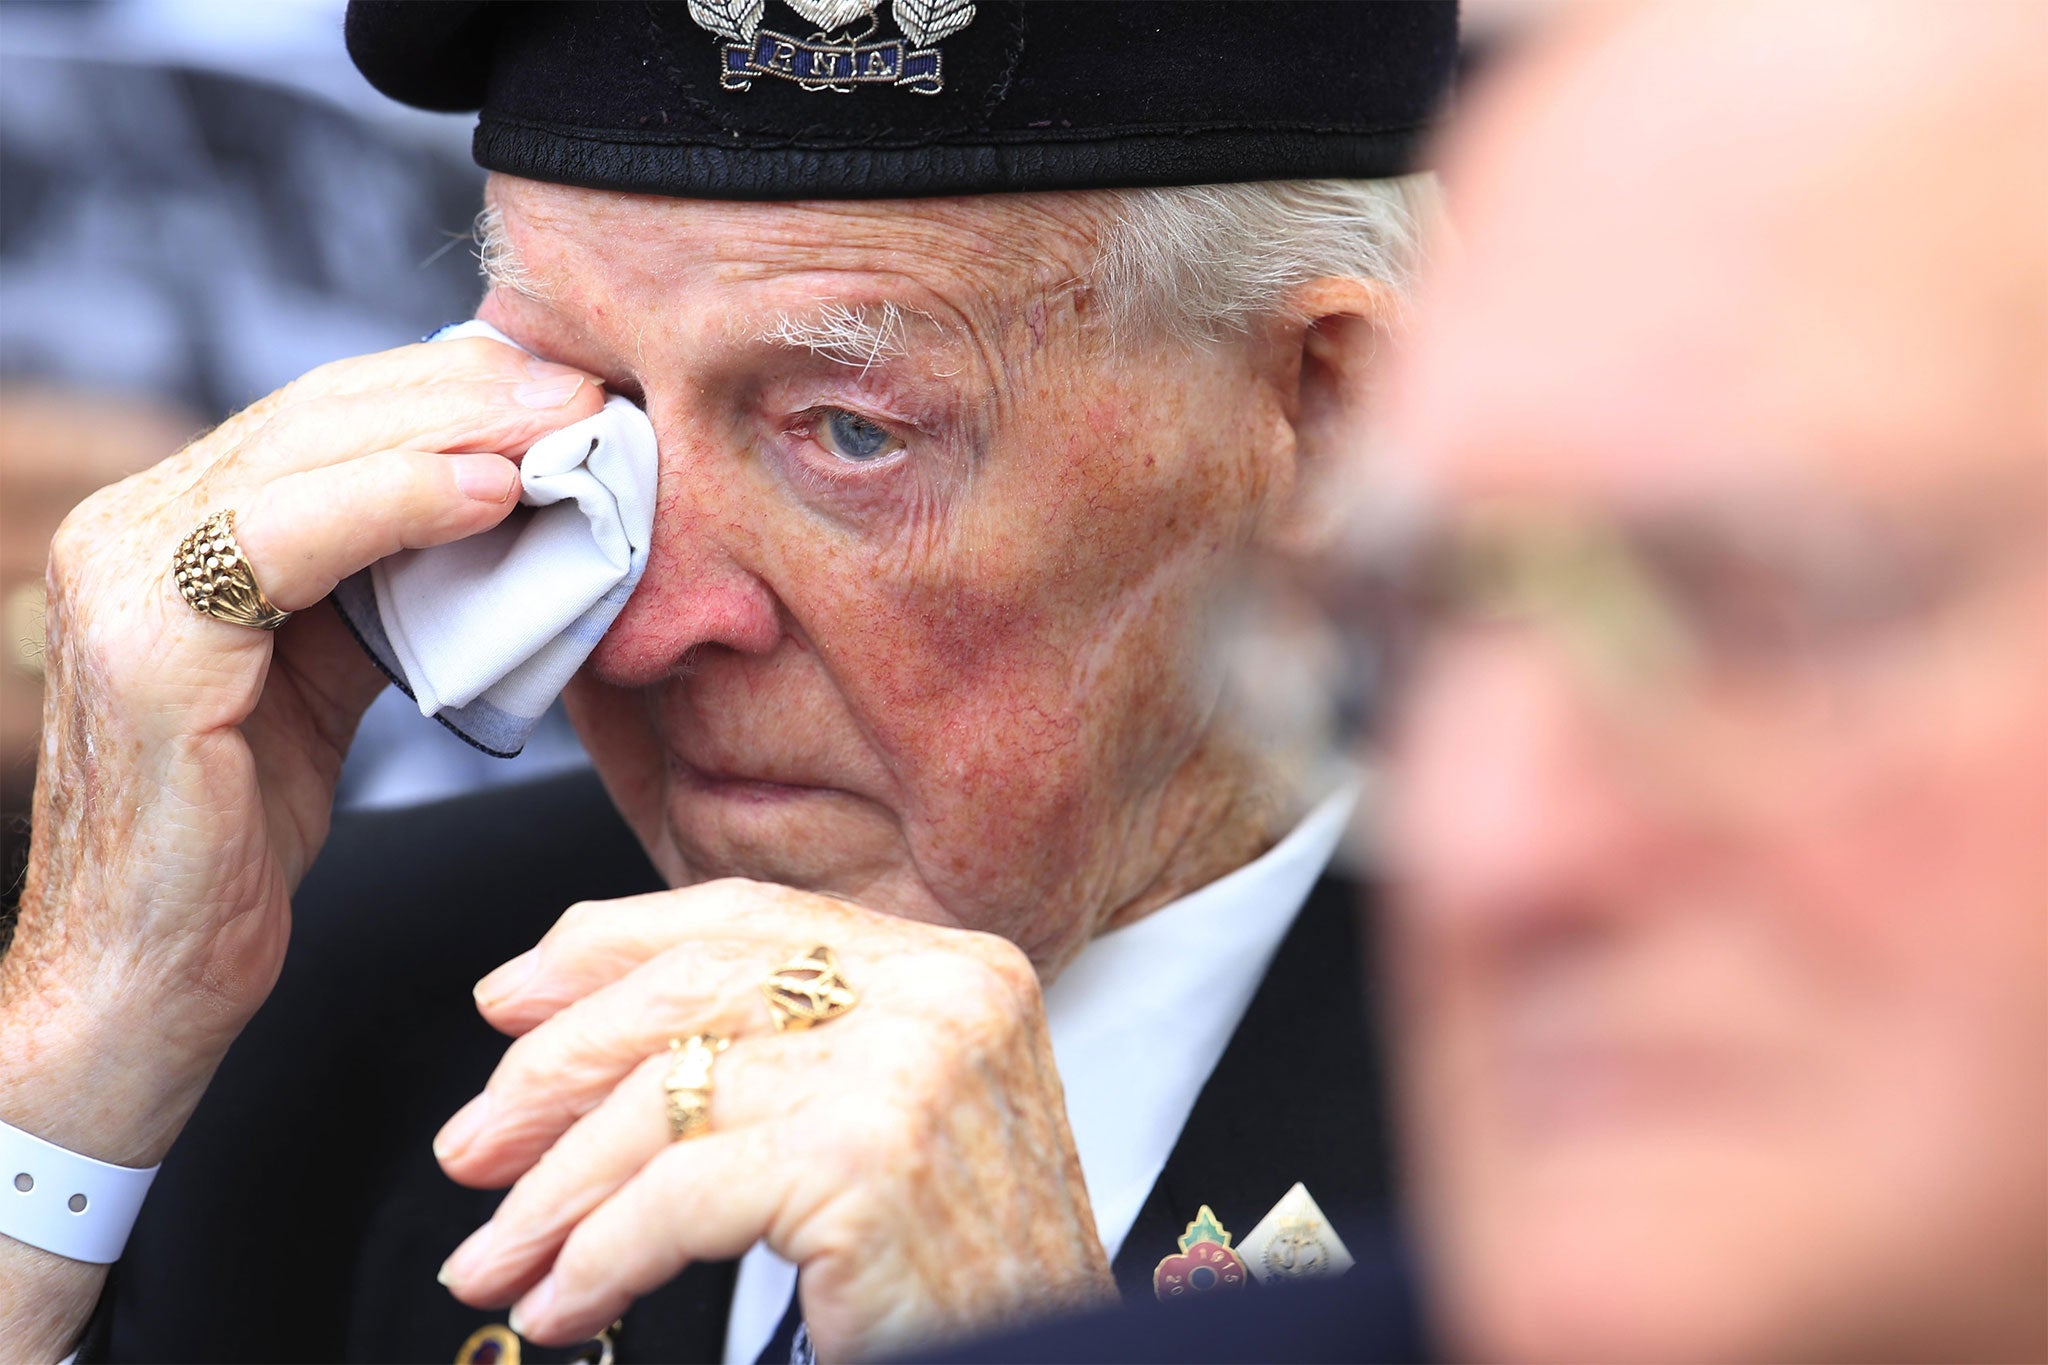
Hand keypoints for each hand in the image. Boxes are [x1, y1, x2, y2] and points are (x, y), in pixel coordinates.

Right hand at [0, 337, 604, 1163]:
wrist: (142, 980)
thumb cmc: (237, 836)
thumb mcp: (326, 680)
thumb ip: (386, 590)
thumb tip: (509, 514)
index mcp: (165, 529)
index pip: (319, 417)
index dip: (446, 389)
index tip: (564, 385)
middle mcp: (127, 532)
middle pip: (317, 415)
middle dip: (466, 392)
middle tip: (586, 389)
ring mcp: (121, 581)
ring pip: (305, 454)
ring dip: (453, 429)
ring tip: (563, 423)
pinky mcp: (145, 650)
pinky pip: (285, 540)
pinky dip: (396, 504)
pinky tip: (490, 494)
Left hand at [434, 879, 1116, 1359]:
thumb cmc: (963, 1277)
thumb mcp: (883, 1124)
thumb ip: (771, 1050)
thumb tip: (560, 1012)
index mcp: (955, 966)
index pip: (750, 918)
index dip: (608, 947)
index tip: (508, 998)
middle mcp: (946, 994)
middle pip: (694, 992)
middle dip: (555, 1070)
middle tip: (473, 1148)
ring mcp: (914, 1070)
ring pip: (671, 1099)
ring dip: (554, 1192)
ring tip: (497, 1260)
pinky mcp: (870, 1163)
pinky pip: (681, 1197)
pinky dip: (600, 1256)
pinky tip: (569, 1304)